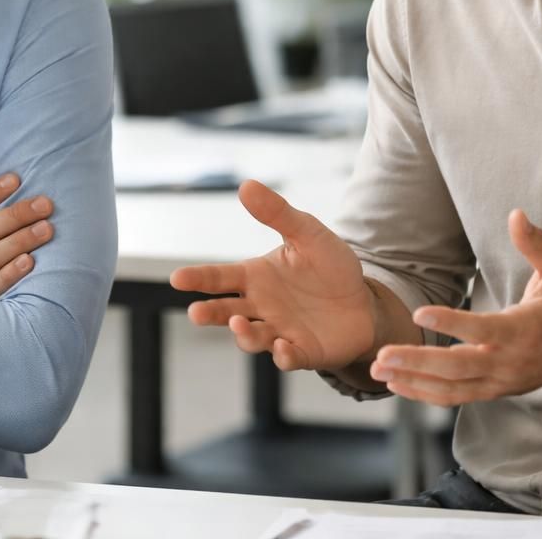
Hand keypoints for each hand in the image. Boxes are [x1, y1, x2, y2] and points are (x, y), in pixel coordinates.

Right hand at [169, 180, 374, 370]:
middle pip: (226, 312)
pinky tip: (282, 347)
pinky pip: (288, 357)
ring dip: (243, 335)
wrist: (364, 301)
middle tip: (195, 313)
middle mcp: (261, 307)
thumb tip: (245, 185)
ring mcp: (279, 331)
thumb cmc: (329, 266)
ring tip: (239, 326)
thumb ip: (277, 213)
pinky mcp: (303, 351)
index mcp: (256, 277)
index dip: (198, 278)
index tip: (177, 278)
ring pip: (252, 337)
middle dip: (210, 313)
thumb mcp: (307, 233)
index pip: (219, 277)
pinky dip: (282, 355)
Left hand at [368, 209, 541, 406]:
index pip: (482, 330)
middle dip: (417, 362)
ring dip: (412, 381)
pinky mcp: (492, 391)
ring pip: (452, 387)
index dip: (451, 322)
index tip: (418, 310)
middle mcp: (508, 362)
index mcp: (523, 331)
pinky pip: (454, 397)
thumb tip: (517, 214)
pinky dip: (424, 394)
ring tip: (377, 371)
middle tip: (382, 354)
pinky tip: (396, 384)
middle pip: (458, 367)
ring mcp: (499, 381)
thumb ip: (537, 245)